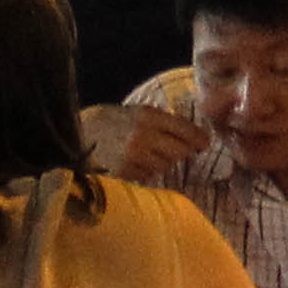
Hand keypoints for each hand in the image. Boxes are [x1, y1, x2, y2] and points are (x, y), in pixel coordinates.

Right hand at [84, 104, 210, 178]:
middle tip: (179, 150)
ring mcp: (133, 156)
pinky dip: (147, 171)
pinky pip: (149, 175)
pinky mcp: (124, 172)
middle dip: (182, 151)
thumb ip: (164, 122)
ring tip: (149, 153)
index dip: (199, 138)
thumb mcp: (140, 112)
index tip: (205, 143)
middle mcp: (143, 136)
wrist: (82, 133)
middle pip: (180, 151)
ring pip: (165, 165)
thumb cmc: (115, 120)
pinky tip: (136, 161)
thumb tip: (195, 137)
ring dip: (163, 161)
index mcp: (148, 116)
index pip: (184, 129)